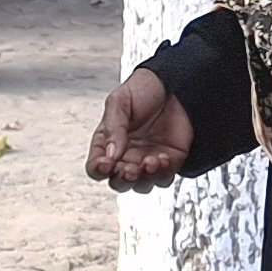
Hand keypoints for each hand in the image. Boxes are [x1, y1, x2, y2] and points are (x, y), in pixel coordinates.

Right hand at [86, 65, 192, 189]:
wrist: (175, 84)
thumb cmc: (143, 89)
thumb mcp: (120, 101)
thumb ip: (114, 127)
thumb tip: (111, 154)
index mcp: (107, 142)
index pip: (96, 166)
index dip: (99, 169)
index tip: (107, 163)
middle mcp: (126, 155)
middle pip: (118, 182)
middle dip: (123, 179)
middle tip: (130, 168)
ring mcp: (146, 160)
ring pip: (141, 186)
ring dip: (144, 179)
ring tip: (151, 161)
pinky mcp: (169, 162)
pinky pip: (164, 178)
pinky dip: (163, 174)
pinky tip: (164, 157)